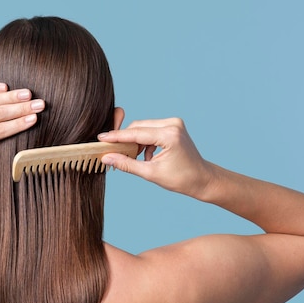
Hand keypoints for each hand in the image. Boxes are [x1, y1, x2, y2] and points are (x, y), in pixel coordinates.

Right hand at [98, 118, 213, 197]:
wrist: (202, 179)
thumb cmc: (181, 179)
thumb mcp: (151, 173)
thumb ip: (127, 164)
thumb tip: (107, 157)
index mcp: (169, 135)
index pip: (136, 133)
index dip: (116, 137)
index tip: (101, 138)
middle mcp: (172, 124)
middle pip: (138, 127)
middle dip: (125, 140)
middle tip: (112, 152)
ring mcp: (174, 123)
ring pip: (143, 128)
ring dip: (135, 142)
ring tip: (134, 158)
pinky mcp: (173, 126)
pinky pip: (151, 130)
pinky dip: (144, 142)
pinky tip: (146, 156)